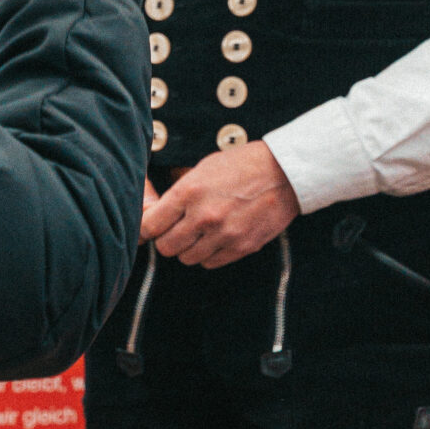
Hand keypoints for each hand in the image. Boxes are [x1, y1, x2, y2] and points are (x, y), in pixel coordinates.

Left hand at [141, 143, 299, 268]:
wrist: (285, 172)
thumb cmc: (243, 165)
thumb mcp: (204, 168)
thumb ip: (179, 192)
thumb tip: (156, 212)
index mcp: (189, 192)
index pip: (150, 225)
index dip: (144, 230)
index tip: (147, 230)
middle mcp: (204, 216)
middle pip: (166, 247)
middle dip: (167, 239)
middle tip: (176, 230)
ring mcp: (223, 234)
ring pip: (187, 258)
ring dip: (188, 248)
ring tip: (199, 233)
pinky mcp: (241, 247)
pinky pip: (210, 263)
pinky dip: (208, 254)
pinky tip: (216, 239)